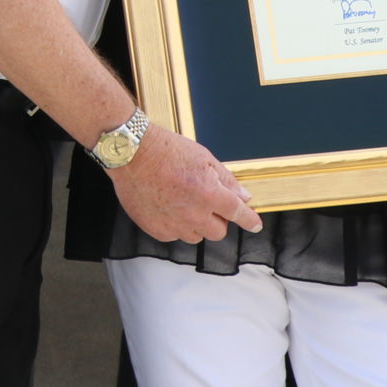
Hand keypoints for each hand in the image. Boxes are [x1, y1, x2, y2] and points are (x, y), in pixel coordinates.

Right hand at [110, 124, 262, 242]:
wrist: (131, 153)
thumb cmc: (166, 151)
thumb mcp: (203, 158)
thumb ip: (226, 180)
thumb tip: (243, 196)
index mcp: (210, 194)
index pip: (237, 213)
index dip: (249, 220)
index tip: (255, 225)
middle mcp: (194, 213)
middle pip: (218, 232)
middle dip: (217, 220)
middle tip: (206, 204)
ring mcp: (174, 224)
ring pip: (195, 236)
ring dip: (195, 224)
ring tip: (182, 203)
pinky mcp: (156, 229)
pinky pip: (173, 235)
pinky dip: (174, 225)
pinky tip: (166, 206)